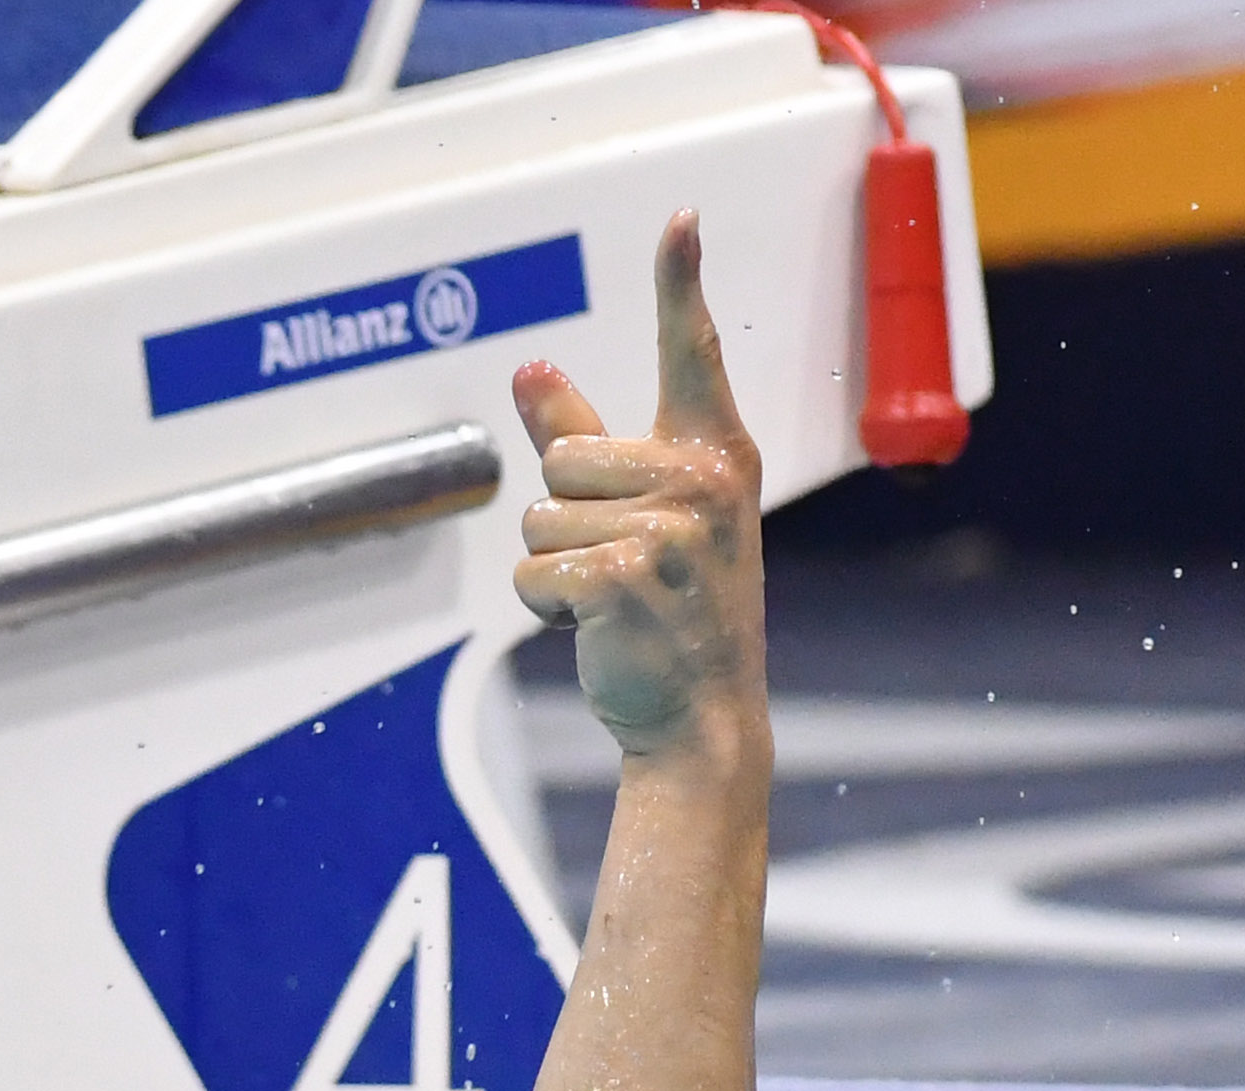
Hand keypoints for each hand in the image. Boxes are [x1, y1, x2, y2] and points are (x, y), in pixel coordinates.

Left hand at [509, 213, 767, 764]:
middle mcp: (702, 481)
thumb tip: (530, 368)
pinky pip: (530, 572)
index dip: (679, 283)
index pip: (692, 353)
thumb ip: (585, 438)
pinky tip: (597, 629)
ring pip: (538, 517)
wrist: (701, 718)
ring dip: (553, 568)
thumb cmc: (673, 609)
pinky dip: (544, 609)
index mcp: (714, 455)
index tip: (679, 218)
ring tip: (614, 601)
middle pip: (563, 458)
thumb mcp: (644, 517)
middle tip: (622, 569)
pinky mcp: (623, 578)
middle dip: (565, 518)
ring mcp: (669, 530)